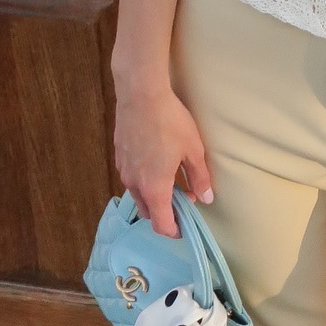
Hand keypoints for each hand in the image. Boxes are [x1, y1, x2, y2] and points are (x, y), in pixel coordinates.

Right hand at [112, 70, 213, 237]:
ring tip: (172, 178)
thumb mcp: (193, 150)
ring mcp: (124, 169)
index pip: (160, 223)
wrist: (141, 94)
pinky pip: (132, 177)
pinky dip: (144, 179)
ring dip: (154, 194)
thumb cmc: (170, 122)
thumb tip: (206, 198)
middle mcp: (135, 183)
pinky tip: (157, 161)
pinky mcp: (119, 155)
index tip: (184, 227)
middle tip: (183, 199)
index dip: (173, 230)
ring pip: (138, 194)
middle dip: (164, 212)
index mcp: (154, 187)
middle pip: (147, 211)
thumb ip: (199, 177)